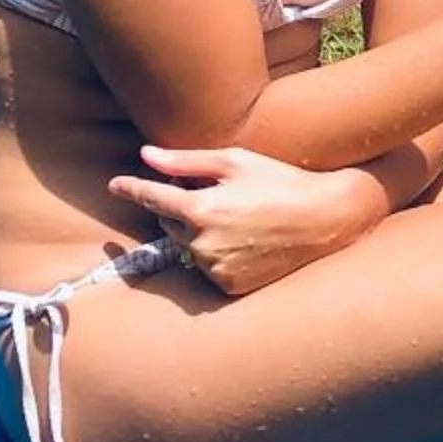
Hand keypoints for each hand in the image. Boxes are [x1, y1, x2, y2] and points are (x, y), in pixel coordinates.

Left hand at [108, 144, 378, 297]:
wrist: (326, 219)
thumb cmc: (281, 182)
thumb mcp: (235, 162)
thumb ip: (185, 162)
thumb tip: (145, 155)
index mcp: (200, 210)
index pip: (151, 198)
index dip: (131, 188)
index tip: (116, 184)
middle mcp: (202, 245)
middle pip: (169, 223)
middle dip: (181, 208)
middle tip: (216, 194)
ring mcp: (216, 269)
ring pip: (188, 247)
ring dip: (200, 232)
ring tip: (240, 218)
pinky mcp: (230, 286)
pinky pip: (209, 268)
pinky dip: (218, 254)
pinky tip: (247, 240)